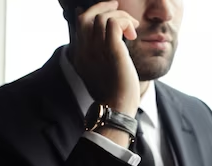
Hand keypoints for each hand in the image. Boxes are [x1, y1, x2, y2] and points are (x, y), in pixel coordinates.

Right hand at [71, 1, 139, 115]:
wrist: (116, 110)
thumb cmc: (114, 96)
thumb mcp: (101, 75)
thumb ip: (99, 59)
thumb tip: (107, 48)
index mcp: (80, 56)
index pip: (78, 23)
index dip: (91, 12)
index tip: (108, 13)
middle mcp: (85, 51)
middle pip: (86, 16)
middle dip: (103, 7)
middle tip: (118, 8)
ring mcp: (96, 50)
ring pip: (101, 17)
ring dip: (119, 17)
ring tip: (132, 28)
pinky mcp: (112, 51)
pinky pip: (114, 23)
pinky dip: (124, 22)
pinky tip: (132, 34)